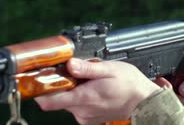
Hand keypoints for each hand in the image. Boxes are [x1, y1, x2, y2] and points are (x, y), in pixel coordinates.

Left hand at [35, 58, 160, 124]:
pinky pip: (77, 107)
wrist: (144, 102)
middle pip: (57, 98)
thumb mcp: (109, 69)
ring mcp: (85, 117)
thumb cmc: (129, 84)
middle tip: (73, 71)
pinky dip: (81, 97)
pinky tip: (93, 89)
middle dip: (61, 85)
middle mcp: (81, 111)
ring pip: (67, 102)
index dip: (40, 90)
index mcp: (84, 98)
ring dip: (73, 90)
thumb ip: (87, 68)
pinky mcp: (89, 119)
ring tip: (89, 80)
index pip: (49, 101)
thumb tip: (69, 64)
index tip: (39, 79)